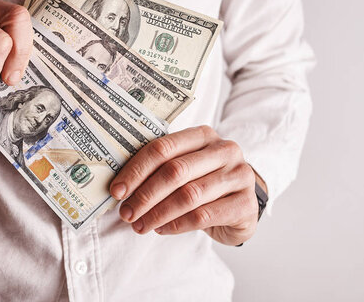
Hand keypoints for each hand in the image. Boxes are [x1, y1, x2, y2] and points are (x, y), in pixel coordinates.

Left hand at [109, 125, 262, 245]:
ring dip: (158, 213)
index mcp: (203, 135)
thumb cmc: (204, 182)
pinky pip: (204, 216)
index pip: (163, 148)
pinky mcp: (246, 204)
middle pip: (175, 171)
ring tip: (140, 225)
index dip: (136, 170)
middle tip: (126, 213)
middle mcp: (225, 150)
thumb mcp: (186, 167)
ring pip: (189, 195)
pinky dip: (177, 224)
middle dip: (145, 195)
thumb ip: (160, 168)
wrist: (241, 205)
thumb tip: (120, 186)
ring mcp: (239, 175)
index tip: (117, 191)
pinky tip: (162, 229)